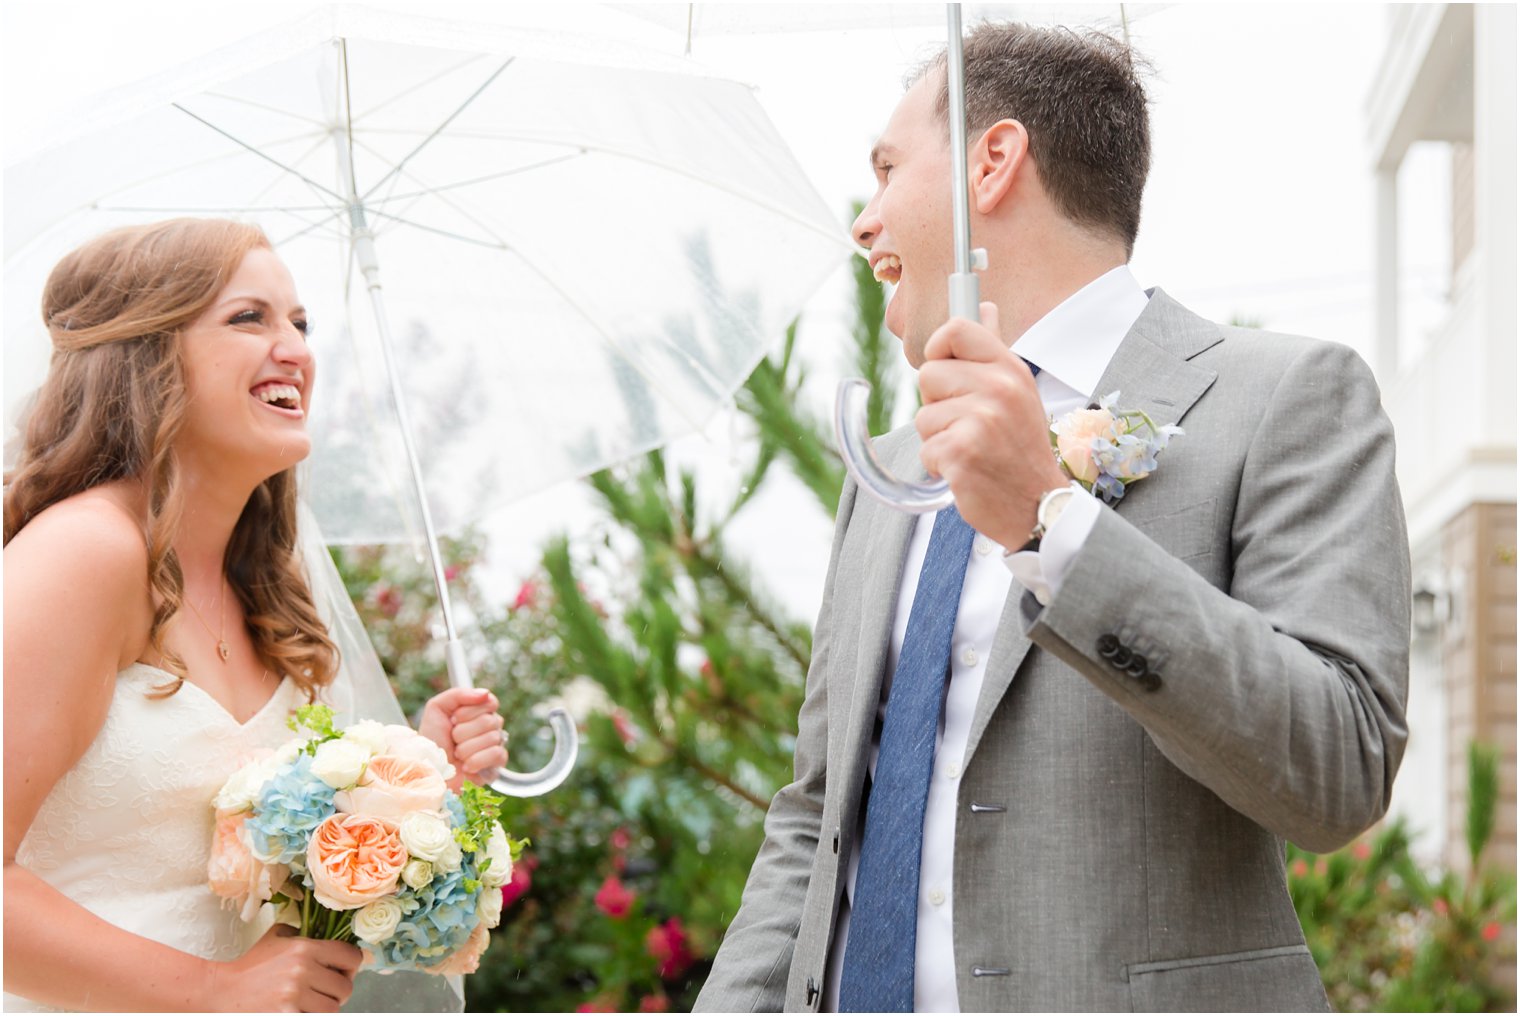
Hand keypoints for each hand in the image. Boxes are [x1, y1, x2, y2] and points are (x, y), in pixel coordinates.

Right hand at [211, 924, 360, 1012]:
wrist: (218, 993)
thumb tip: (333, 932)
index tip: (342, 972)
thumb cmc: (249, 967)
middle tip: (321, 993)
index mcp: (304, 948)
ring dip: (323, 1009)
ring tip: (307, 1004)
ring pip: (333, 1009)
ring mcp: (293, 996)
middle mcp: (302, 970)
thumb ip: (303, 933)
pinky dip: (308, 1015)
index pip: (351, 957)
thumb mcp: (276, 938)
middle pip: (345, 987)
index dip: (350, 966)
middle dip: (336, 992)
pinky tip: (296, 1010)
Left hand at [418, 687, 507, 788]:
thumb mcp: (437, 709)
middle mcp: (489, 726)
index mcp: (478, 711)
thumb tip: (485, 693)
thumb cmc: (432, 740)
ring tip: (457, 754)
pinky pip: (497, 754)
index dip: (469, 712)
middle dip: (463, 732)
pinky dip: (476, 761)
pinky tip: (466, 766)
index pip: (490, 701)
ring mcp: (495, 744)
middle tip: (453, 740)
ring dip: (466, 748)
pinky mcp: (497, 764)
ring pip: (492, 738)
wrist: (429, 768)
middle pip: (490, 720)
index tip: (453, 720)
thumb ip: (459, 694)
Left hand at [916, 301, 1069, 547]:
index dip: (938, 349)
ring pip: (923, 417)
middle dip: (937, 404)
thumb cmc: (1020, 447)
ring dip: (938, 439)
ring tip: (971, 450)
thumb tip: (983, 307)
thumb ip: (993, 350)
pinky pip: (926, 449)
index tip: (946, 372)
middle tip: (968, 425)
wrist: (1038, 504)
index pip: (956, 329)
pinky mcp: (962, 452)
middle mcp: (998, 388)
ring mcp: (981, 421)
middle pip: (928, 375)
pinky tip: (967, 470)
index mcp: (1009, 368)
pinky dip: (939, 465)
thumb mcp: (1018, 391)